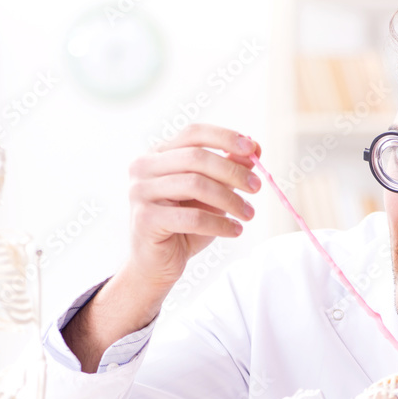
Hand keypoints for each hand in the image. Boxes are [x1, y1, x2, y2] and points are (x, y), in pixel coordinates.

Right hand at [125, 123, 260, 291]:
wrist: (157, 264)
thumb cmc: (184, 226)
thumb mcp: (210, 195)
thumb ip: (226, 171)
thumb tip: (254, 150)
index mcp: (157, 154)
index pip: (193, 134)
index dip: (225, 137)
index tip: (253, 149)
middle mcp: (143, 167)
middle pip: (196, 158)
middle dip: (232, 171)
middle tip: (257, 187)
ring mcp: (140, 192)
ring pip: (195, 185)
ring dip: (230, 200)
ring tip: (249, 214)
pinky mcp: (145, 219)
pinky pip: (192, 217)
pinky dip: (220, 224)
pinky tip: (235, 230)